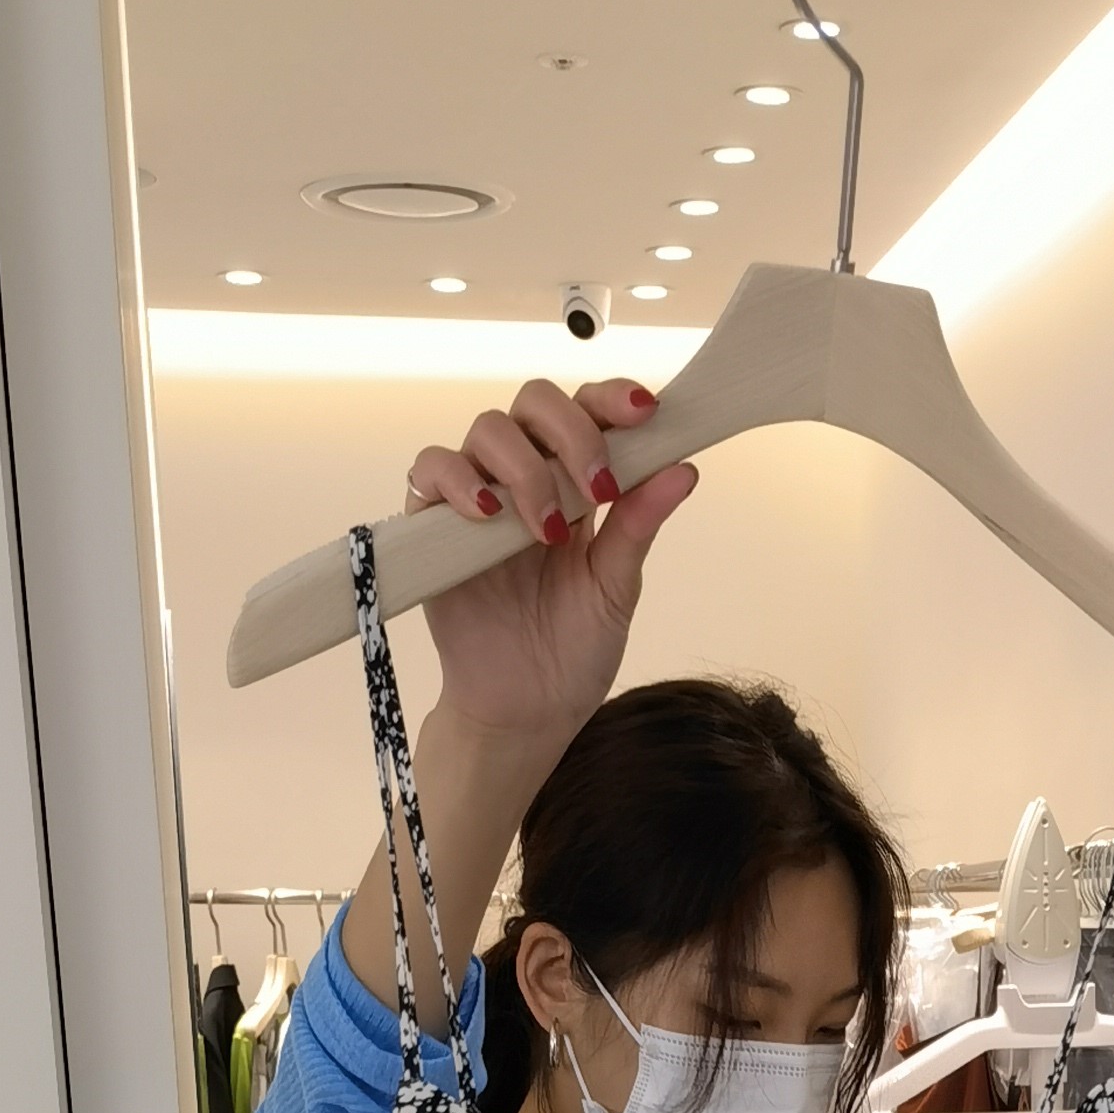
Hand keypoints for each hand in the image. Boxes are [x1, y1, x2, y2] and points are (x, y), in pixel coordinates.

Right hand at [404, 377, 698, 755]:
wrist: (524, 713)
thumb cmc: (572, 652)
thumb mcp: (616, 588)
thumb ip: (639, 525)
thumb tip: (683, 468)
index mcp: (576, 483)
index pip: (589, 412)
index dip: (612, 399)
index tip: (645, 413)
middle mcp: (527, 477)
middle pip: (536, 402)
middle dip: (571, 431)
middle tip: (598, 488)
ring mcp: (478, 497)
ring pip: (488, 429)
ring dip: (525, 467)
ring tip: (548, 530)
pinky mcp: (433, 527)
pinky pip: (430, 470)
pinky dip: (457, 479)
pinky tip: (487, 514)